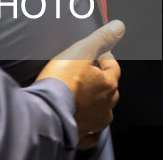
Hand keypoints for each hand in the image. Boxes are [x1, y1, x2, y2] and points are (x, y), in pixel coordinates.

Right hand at [36, 20, 124, 146]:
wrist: (44, 114)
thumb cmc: (61, 84)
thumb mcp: (81, 52)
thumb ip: (101, 39)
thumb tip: (119, 27)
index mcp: (108, 86)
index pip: (113, 67)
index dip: (104, 56)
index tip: (96, 53)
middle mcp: (105, 106)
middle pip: (110, 90)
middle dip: (102, 79)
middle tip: (89, 72)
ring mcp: (94, 123)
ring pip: (102, 112)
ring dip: (97, 103)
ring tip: (85, 95)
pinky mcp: (80, 136)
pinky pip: (90, 134)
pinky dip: (89, 128)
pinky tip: (83, 122)